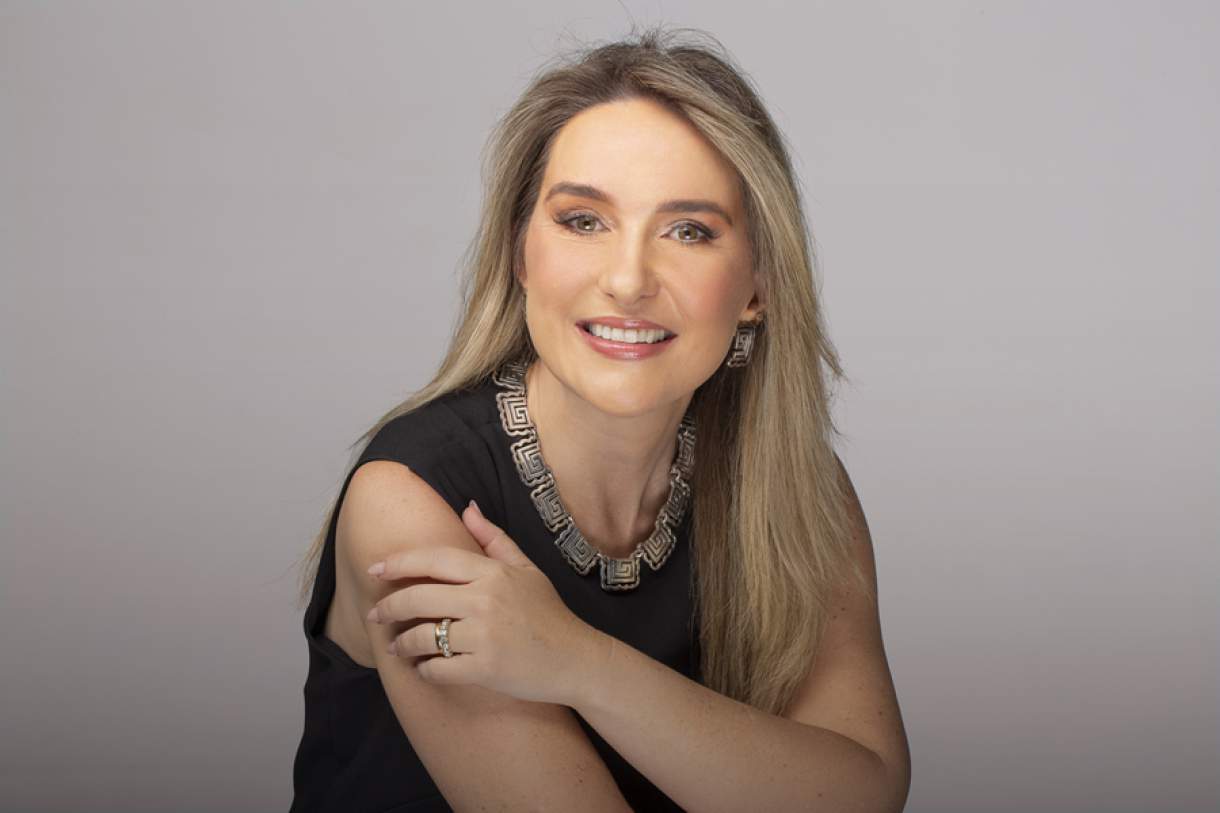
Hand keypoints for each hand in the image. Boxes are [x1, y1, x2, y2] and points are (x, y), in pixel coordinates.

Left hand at [365, 499, 605, 706]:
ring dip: (403, 644)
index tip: (376, 569)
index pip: (434, 560)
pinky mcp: (485, 668)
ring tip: (398, 648)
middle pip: (418, 598)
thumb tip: (467, 508)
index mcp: (492, 573)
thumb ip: (494, 539)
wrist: (577, 659)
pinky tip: (423, 668)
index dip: (400, 563)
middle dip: (389, 608)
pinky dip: (424, 670)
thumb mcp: (526, 569)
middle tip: (376, 616)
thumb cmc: (548, 614)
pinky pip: (438, 669)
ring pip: (423, 636)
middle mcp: (485, 599)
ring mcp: (485, 635)